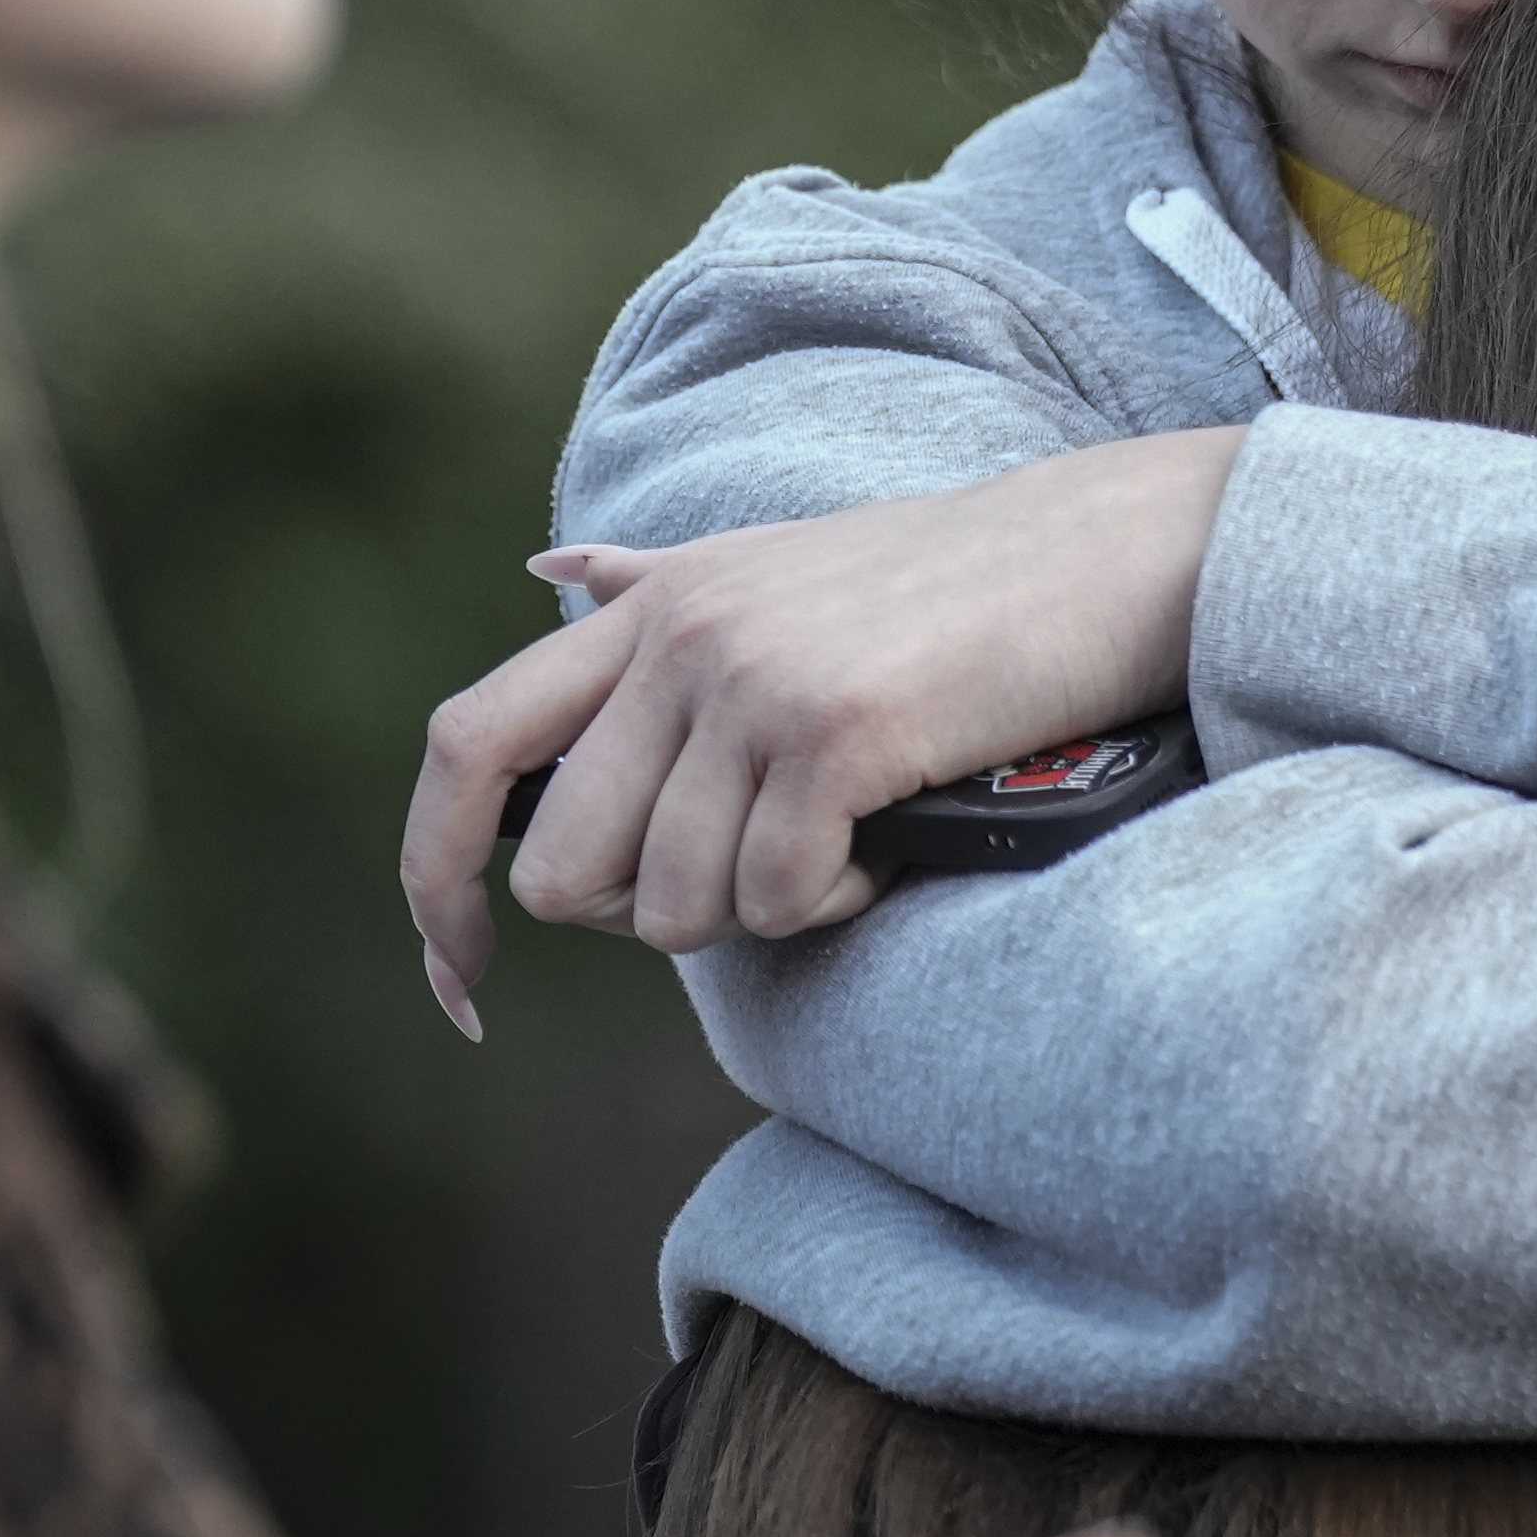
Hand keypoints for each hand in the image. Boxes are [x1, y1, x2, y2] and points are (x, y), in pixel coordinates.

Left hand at [402, 427, 1244, 1001]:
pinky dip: (831, 903)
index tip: (460, 981)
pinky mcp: (835, 730)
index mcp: (647, 608)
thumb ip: (658, 584)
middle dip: (650, 918)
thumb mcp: (780, 562)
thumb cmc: (951, 582)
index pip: (463, 747)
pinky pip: (773, 898)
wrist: (1106, 555)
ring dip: (760, 913)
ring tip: (840, 843)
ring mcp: (752, 680)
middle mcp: (679, 636)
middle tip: (752, 879)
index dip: (431, 881)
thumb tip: (551, 570)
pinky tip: (883, 843)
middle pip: (562, 872)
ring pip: (671, 908)